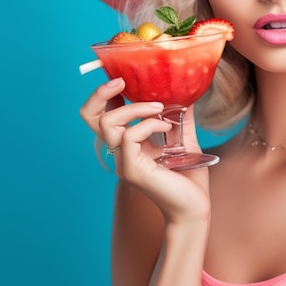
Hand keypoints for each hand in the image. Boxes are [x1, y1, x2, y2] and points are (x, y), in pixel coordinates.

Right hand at [79, 78, 210, 223]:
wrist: (195, 207)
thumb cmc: (189, 176)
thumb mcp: (184, 139)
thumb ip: (181, 117)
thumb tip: (187, 90)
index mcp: (128, 143)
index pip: (101, 115)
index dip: (104, 93)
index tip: (122, 78)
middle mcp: (120, 152)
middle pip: (90, 117)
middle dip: (100, 93)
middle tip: (122, 81)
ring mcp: (124, 162)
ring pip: (108, 123)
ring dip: (135, 108)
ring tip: (159, 107)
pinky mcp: (133, 170)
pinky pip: (129, 136)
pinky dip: (149, 124)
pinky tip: (167, 127)